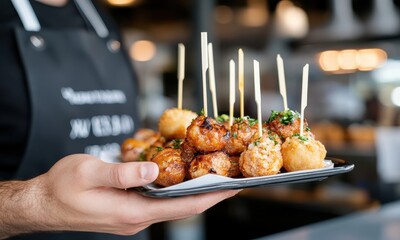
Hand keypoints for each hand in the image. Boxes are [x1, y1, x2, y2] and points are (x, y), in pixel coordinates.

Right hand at [0, 154, 239, 237]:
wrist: (41, 204)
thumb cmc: (60, 188)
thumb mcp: (89, 172)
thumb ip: (123, 172)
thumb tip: (154, 170)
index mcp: (132, 212)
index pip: (183, 206)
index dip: (212, 196)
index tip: (235, 187)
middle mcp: (137, 218)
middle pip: (183, 207)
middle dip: (210, 194)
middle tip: (233, 179)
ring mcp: (133, 216)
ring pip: (172, 204)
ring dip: (194, 191)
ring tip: (214, 176)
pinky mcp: (127, 210)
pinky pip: (159, 201)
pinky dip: (175, 190)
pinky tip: (181, 178)